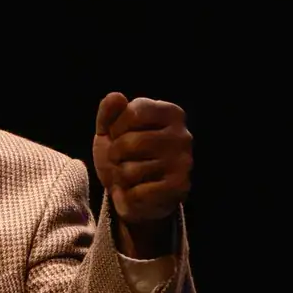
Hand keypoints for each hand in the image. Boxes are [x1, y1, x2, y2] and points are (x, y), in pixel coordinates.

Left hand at [92, 93, 191, 257]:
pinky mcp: (179, 188)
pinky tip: (138, 191)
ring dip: (120, 177)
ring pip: (130, 170)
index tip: (120, 136)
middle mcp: (182, 136)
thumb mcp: (111, 130)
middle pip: (128, 143)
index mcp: (170, 113)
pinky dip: (128, 196)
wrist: (135, 193)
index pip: (132, 111)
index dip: (115, 128)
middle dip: (115, 155)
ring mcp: (183, 163)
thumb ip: (109, 112)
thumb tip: (115, 97)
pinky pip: (137, 193)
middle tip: (122, 160)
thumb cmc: (124, 155)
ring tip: (130, 176)